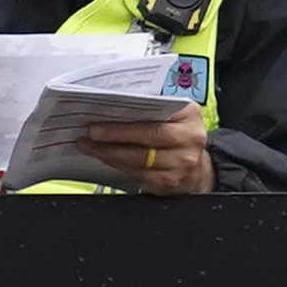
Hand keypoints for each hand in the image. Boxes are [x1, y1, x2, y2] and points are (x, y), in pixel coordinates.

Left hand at [75, 105, 214, 196]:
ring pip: (139, 160)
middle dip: (113, 136)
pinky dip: (118, 165)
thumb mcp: (175, 114)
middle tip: (89, 134)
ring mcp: (180, 165)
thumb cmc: (178, 135)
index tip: (102, 118)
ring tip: (89, 146)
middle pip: (147, 138)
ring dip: (109, 153)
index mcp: (190, 115)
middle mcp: (189, 140)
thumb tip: (115, 102)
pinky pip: (138, 174)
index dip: (126, 122)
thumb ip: (153, 106)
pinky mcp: (169, 183)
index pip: (154, 117)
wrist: (197, 168)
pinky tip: (104, 158)